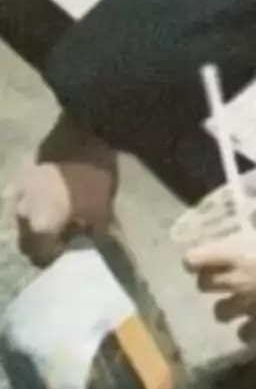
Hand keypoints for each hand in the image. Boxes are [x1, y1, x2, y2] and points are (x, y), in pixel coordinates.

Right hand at [12, 114, 117, 265]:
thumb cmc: (92, 176)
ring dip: (42, 222)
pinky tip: (60, 197)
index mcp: (37, 228)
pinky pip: (31, 197)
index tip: (73, 253)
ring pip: (28, 217)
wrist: (83, 131)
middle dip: (46, 242)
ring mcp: (21, 191)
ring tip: (65, 216)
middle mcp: (21, 213)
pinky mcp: (27, 172)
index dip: (57, 258)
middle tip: (68, 238)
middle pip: (29, 238)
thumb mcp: (101, 208)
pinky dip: (42, 203)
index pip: (41, 256)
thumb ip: (96, 233)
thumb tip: (97, 243)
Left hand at [183, 223, 255, 342]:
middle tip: (227, 273)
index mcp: (238, 252)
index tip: (203, 255)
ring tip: (243, 300)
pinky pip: (245, 333)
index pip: (196, 258)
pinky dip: (250, 328)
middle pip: (204, 284)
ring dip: (228, 306)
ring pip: (220, 312)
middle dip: (212, 279)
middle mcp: (235, 280)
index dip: (198, 257)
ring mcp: (246, 307)